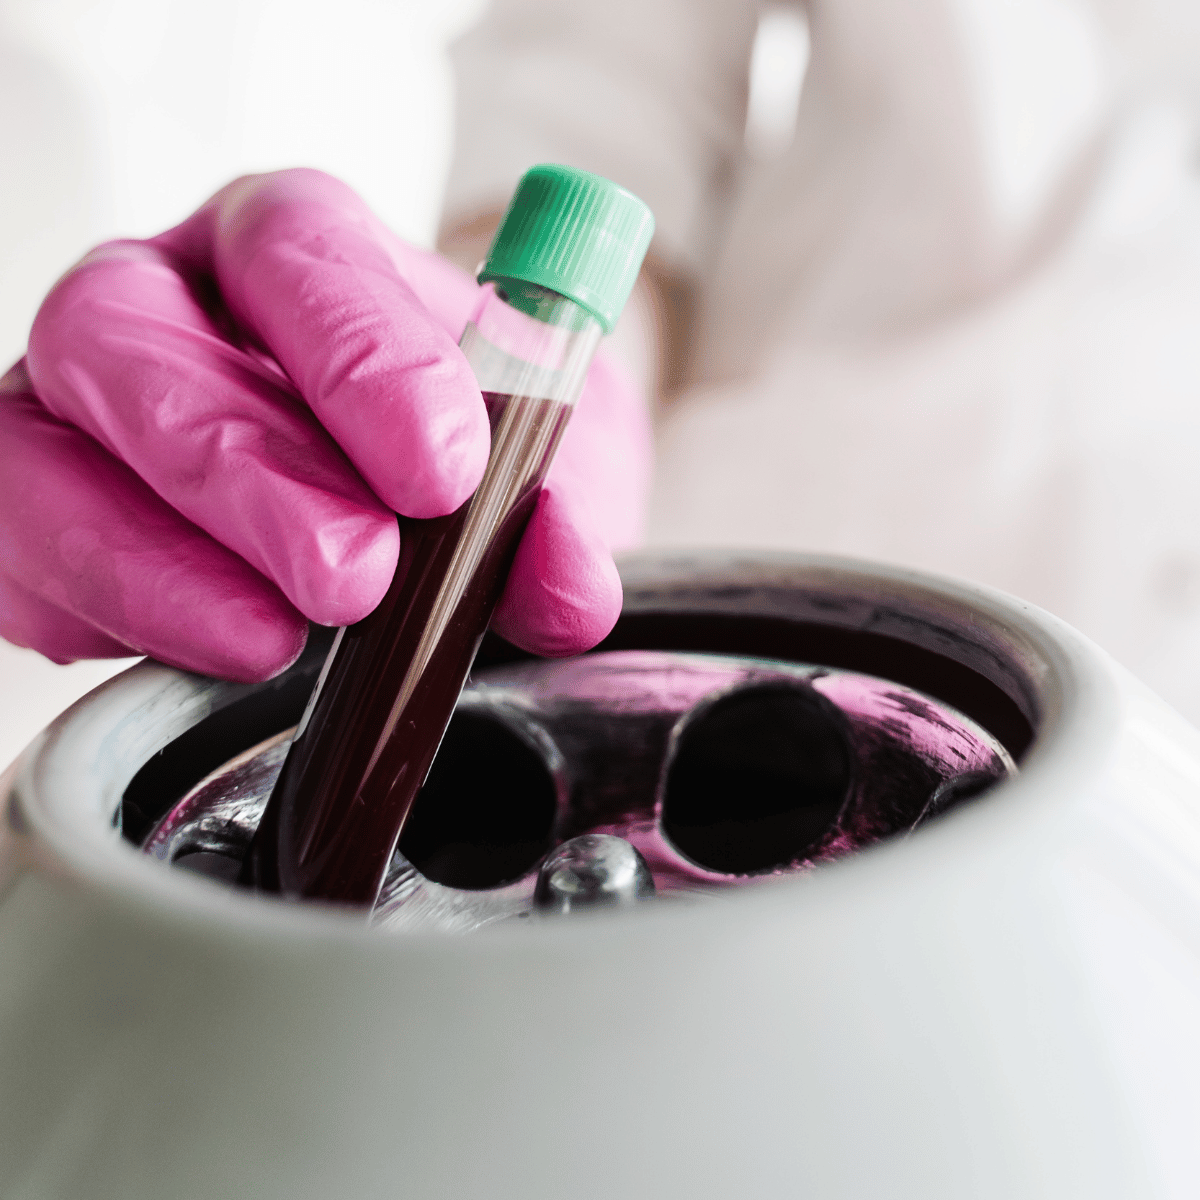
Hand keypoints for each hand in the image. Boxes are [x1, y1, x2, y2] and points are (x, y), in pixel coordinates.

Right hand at [1, 169, 650, 680]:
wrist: (400, 501)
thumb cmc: (460, 457)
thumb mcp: (548, 466)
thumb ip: (562, 511)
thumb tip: (565, 578)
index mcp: (296, 250)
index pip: (298, 250)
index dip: (361, 356)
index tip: (444, 471)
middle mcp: (167, 302)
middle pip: (133, 337)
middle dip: (246, 471)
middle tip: (356, 575)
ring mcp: (80, 403)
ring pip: (42, 448)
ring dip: (156, 558)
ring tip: (275, 639)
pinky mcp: (38, 504)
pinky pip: (15, 546)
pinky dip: (103, 608)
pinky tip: (208, 646)